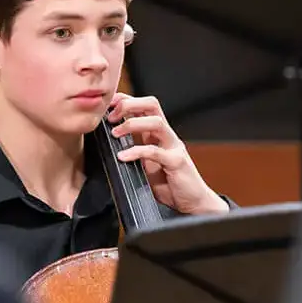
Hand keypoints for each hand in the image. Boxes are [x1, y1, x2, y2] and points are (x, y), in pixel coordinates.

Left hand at [106, 94, 227, 214]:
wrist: (193, 202)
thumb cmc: (170, 184)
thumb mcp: (146, 163)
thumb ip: (134, 150)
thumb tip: (109, 143)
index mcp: (158, 134)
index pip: (144, 106)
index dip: (125, 100)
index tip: (108, 106)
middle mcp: (167, 136)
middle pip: (152, 105)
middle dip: (129, 105)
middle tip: (110, 117)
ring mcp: (174, 147)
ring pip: (156, 123)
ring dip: (132, 124)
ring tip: (115, 133)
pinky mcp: (177, 162)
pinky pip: (155, 152)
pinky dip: (136, 152)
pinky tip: (123, 157)